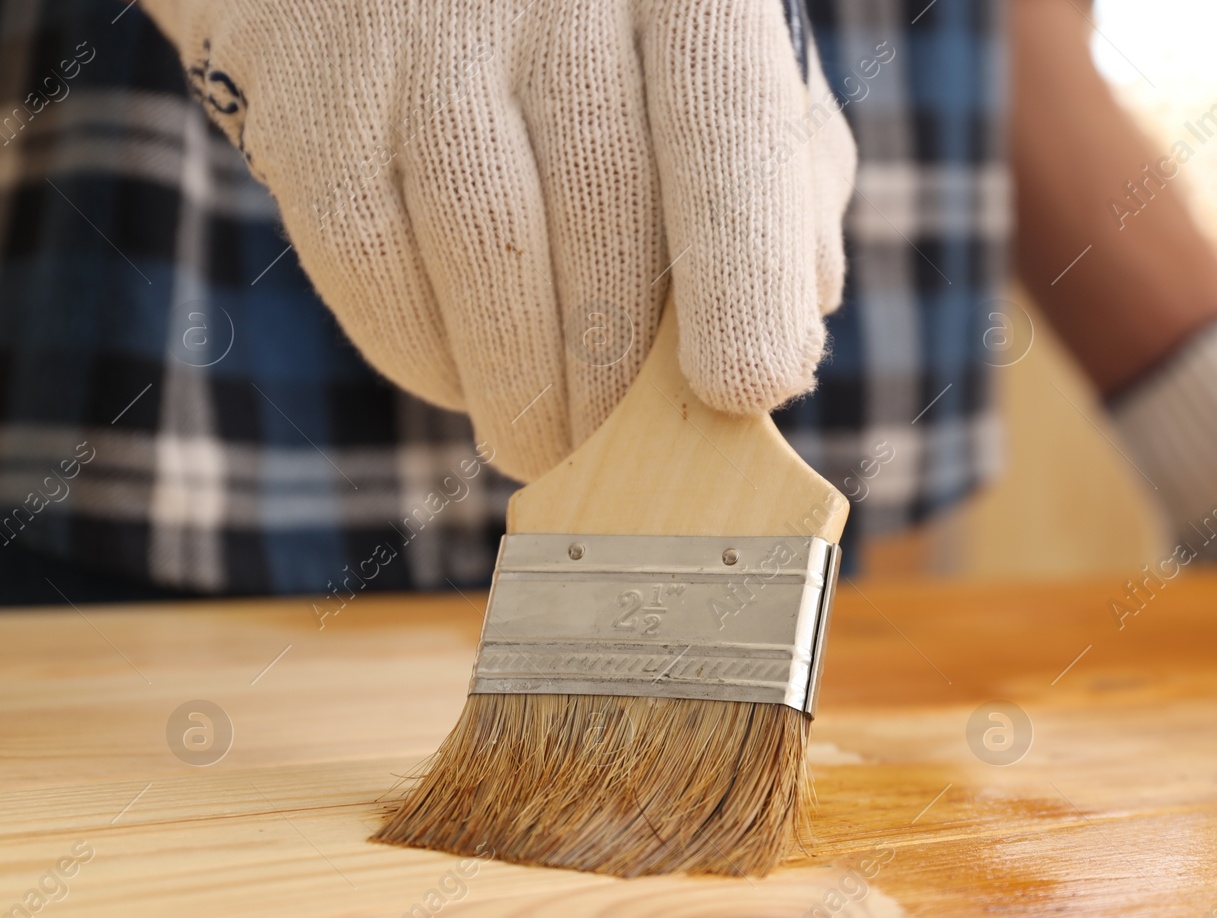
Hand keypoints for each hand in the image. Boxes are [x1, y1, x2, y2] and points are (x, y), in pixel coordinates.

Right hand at [144, 0, 855, 480]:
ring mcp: (420, 34)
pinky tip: (461, 377)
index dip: (743, 275)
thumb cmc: (597, 31)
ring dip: (521, 392)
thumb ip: (780, 182)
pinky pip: (371, 263)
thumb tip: (791, 347)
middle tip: (621, 461)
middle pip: (601, 215)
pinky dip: (424, 354)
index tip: (741, 391)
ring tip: (539, 443)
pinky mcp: (312, 95)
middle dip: (617, 377)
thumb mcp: (719, 63)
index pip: (728, 132)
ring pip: (484, 254)